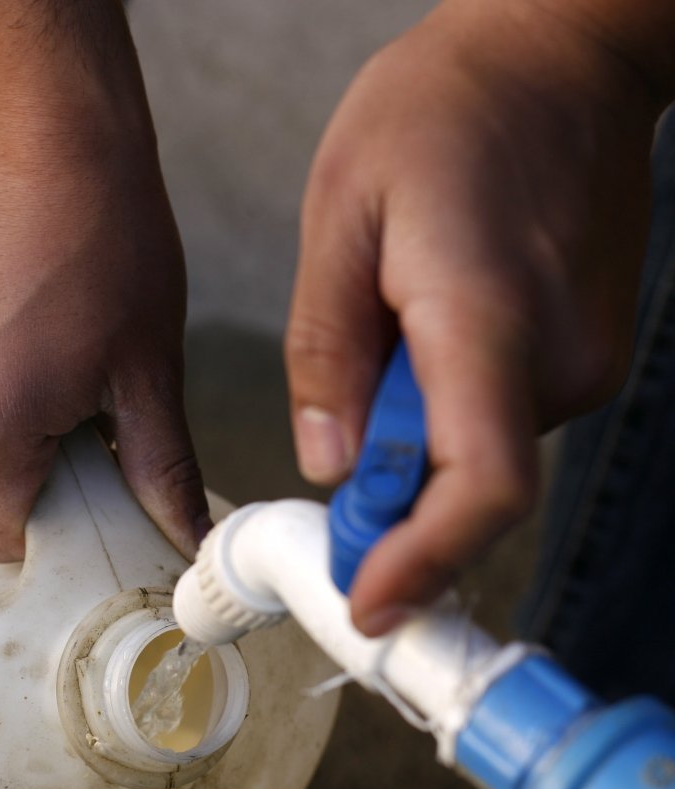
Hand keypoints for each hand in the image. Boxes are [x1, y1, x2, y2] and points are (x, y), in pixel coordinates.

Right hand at [0, 2, 208, 562]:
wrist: (49, 136)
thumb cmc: (110, 246)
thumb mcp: (148, 373)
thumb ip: (162, 471)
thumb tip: (190, 536)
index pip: (5, 539)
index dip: (56, 530)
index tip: (94, 496)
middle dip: (38, 471)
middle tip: (88, 412)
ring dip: (7, 427)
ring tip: (52, 361)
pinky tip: (17, 336)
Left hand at [285, 0, 664, 634]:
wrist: (557, 54)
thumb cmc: (440, 112)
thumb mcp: (341, 217)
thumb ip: (328, 352)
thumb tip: (330, 465)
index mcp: (485, 318)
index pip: (480, 486)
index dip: (423, 564)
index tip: (369, 609)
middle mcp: (556, 357)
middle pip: (471, 493)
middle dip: (392, 522)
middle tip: (330, 529)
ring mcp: (584, 361)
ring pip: (479, 459)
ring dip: (412, 460)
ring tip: (373, 369)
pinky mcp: (582, 357)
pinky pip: (498, 423)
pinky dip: (443, 428)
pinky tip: (413, 361)